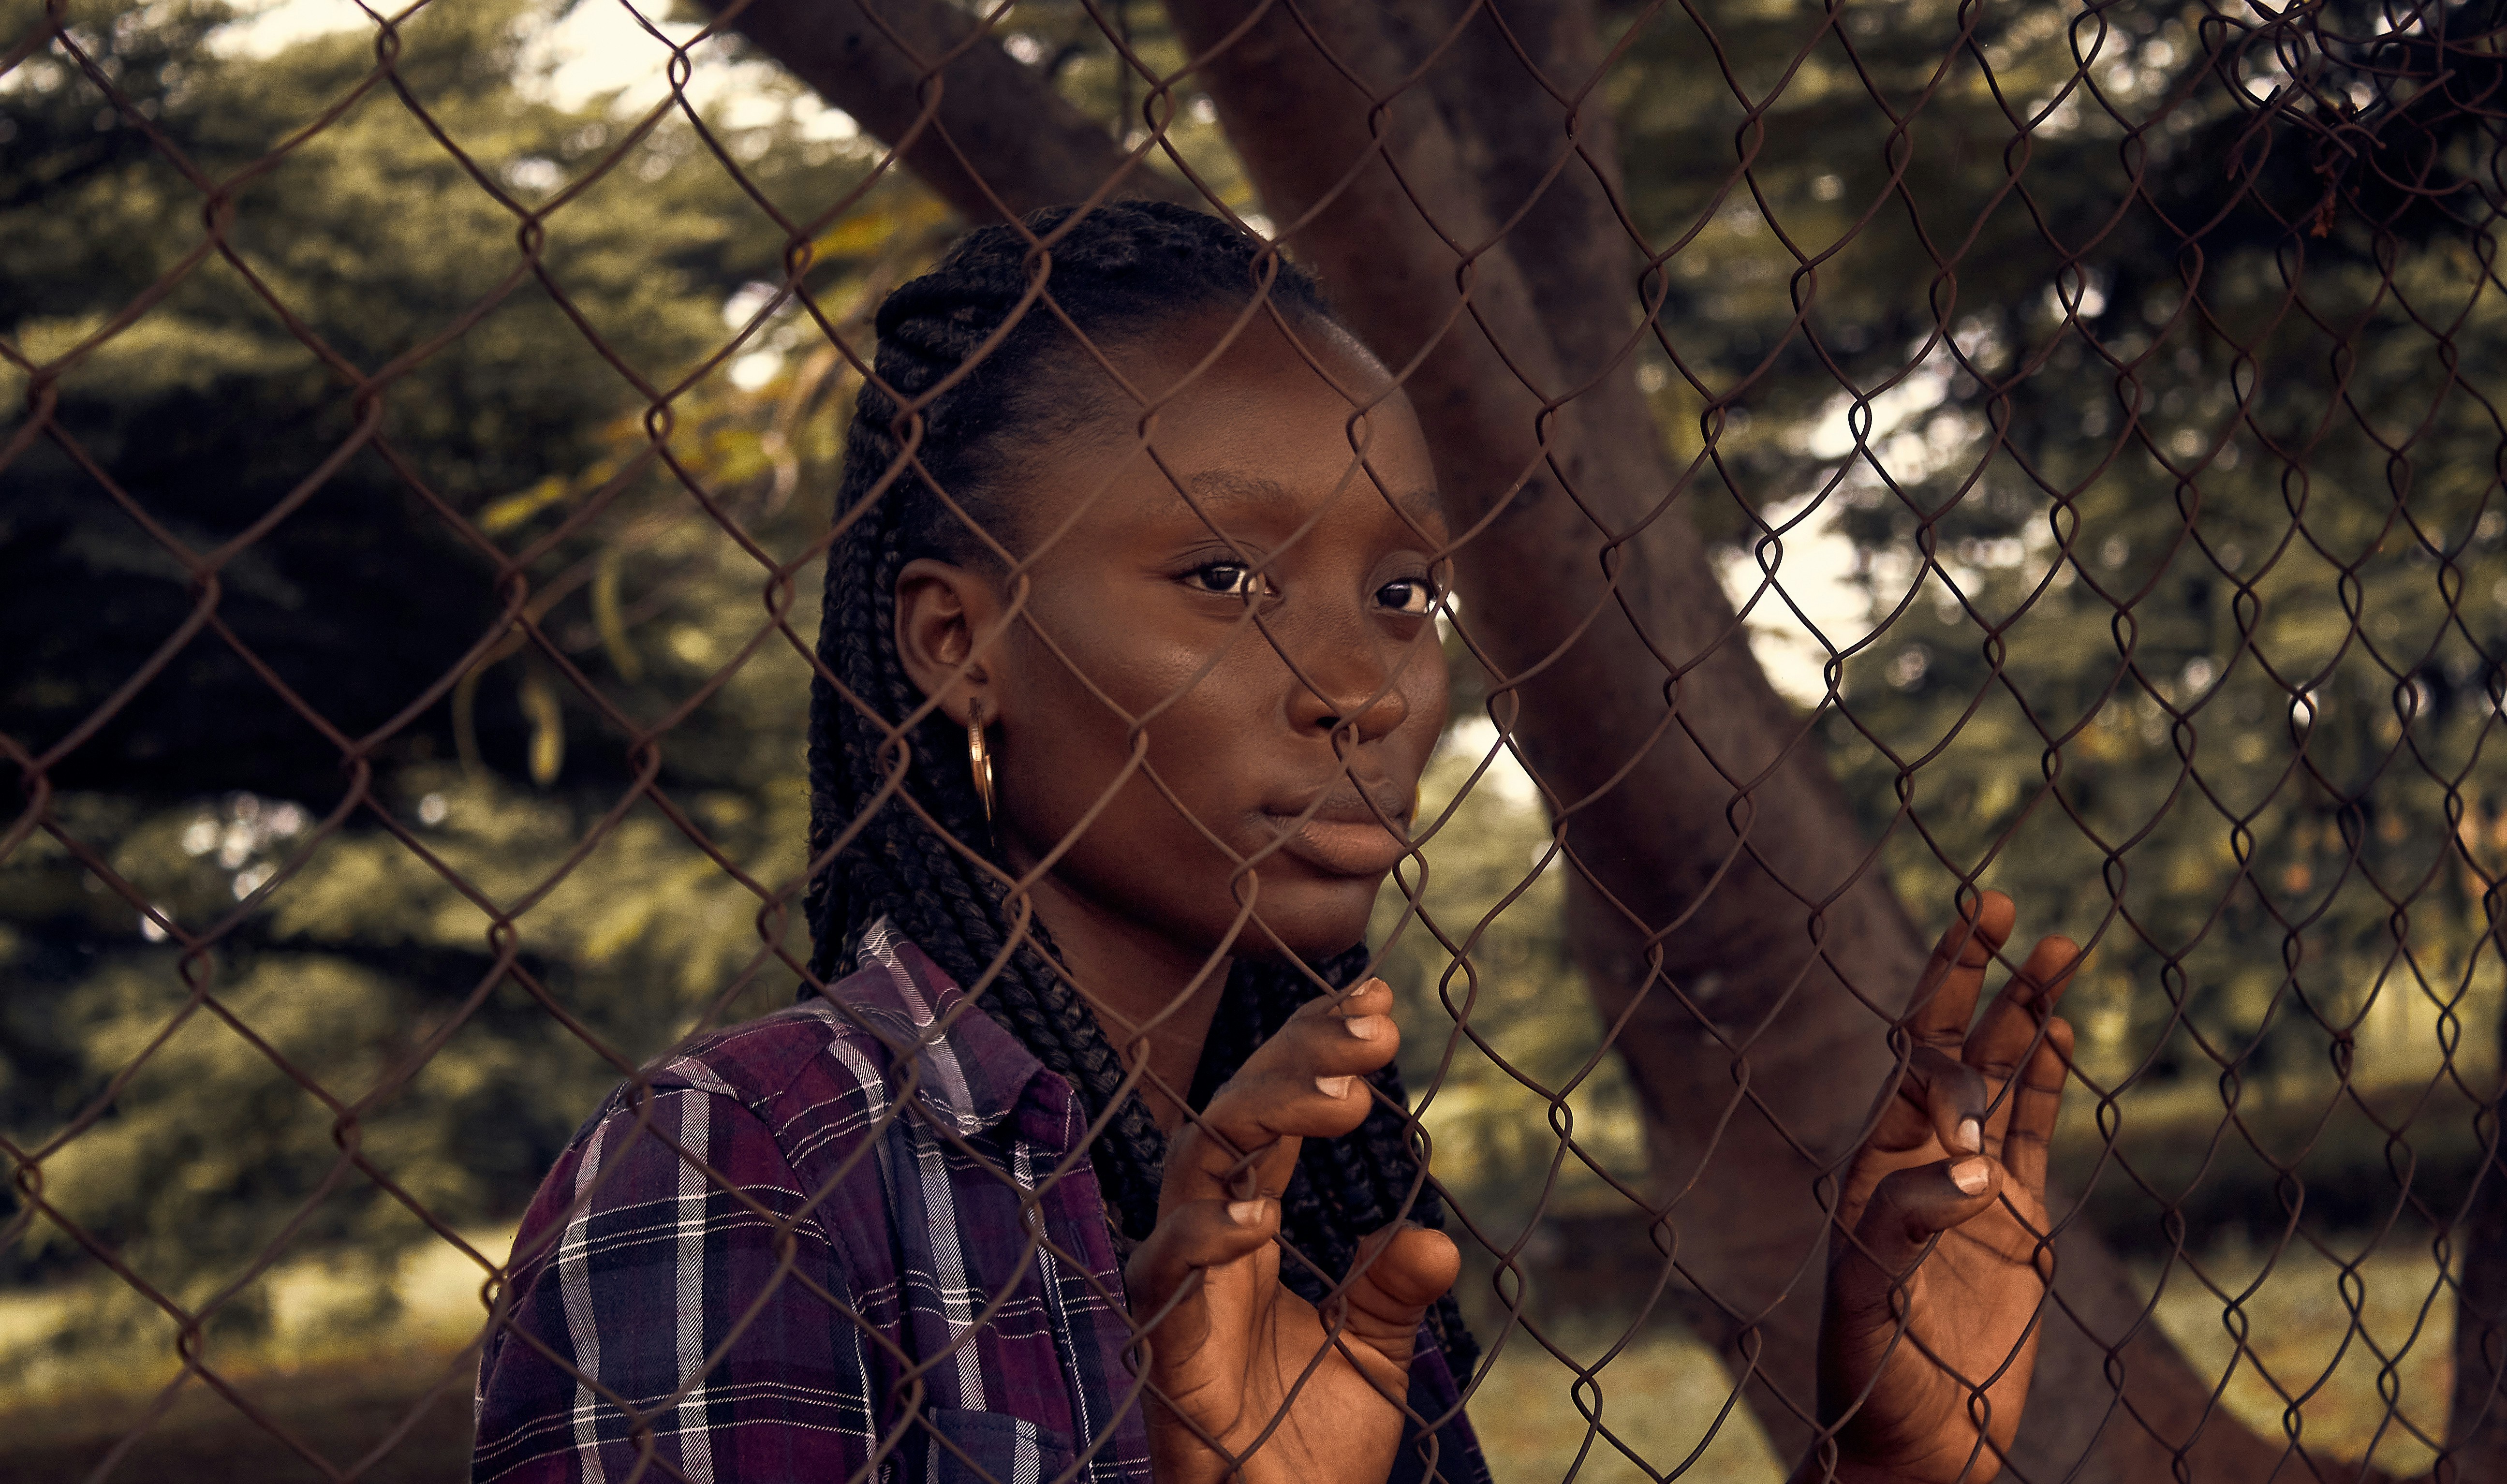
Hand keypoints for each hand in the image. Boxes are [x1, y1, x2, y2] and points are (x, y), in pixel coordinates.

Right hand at [1124, 978, 1459, 1483]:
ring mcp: (1179, 1285)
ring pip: (1198, 1164)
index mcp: (1249, 1227)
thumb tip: (1434, 1238)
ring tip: (1345, 1099)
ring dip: (1267, 1119)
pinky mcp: (1162, 1343)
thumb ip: (1392, 1291)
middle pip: (1235, 1114)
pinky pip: (1166, 1273)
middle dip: (1299, 1060)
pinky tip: (1260, 1220)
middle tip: (1373, 1027)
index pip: (1274, 1115)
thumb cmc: (1309, 1449)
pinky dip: (1208, 1239)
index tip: (1376, 1002)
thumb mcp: (1373, 1356)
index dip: (1315, 1052)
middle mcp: (1207, 1240)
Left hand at [1816, 891, 2079, 1483]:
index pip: (1910, 1054)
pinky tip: (2062, 1030)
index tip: (1979, 935)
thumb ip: (1906, 1227)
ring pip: (2005, 1078)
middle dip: (1976, 973)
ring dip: (2028, 1013)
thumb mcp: (1869, 1294)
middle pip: (1954, 1044)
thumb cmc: (1871, 1372)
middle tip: (2002, 898)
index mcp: (1875, 1160)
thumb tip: (1974, 1170)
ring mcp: (1973, 1184)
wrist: (1916, 1441)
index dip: (1939, 993)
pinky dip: (2049, 1082)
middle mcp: (1921, 1157)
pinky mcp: (2016, 1221)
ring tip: (2064, 947)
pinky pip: (2036, 1132)